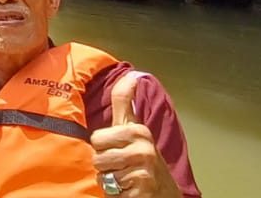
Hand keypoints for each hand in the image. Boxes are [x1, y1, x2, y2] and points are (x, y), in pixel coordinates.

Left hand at [91, 73, 181, 197]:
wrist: (164, 191)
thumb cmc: (142, 157)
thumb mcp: (133, 126)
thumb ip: (125, 101)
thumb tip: (130, 74)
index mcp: (138, 130)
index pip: (96, 139)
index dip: (102, 146)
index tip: (116, 147)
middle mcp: (144, 149)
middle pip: (97, 157)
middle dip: (104, 165)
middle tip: (120, 165)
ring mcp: (144, 170)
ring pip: (103, 176)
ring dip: (110, 181)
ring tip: (124, 176)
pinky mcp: (143, 189)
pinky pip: (112, 191)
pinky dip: (117, 193)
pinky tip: (129, 189)